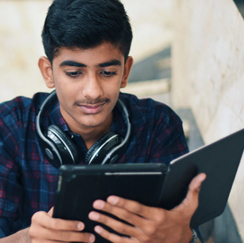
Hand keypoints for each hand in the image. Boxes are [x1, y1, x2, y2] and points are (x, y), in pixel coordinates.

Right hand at [29, 207, 94, 242]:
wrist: (35, 232)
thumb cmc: (49, 219)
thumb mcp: (51, 213)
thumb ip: (60, 211)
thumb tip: (79, 206)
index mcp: (37, 218)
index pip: (56, 223)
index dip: (70, 225)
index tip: (83, 225)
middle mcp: (34, 231)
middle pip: (59, 236)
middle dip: (77, 236)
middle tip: (90, 237)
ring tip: (87, 241)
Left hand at [89, 173, 205, 242]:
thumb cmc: (182, 223)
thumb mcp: (189, 207)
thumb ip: (193, 191)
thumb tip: (202, 176)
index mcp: (158, 216)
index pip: (137, 208)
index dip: (123, 203)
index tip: (111, 197)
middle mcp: (148, 228)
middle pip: (125, 218)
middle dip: (109, 210)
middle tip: (96, 203)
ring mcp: (141, 239)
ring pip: (120, 229)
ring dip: (105, 221)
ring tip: (93, 214)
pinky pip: (120, 241)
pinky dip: (108, 236)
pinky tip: (98, 229)